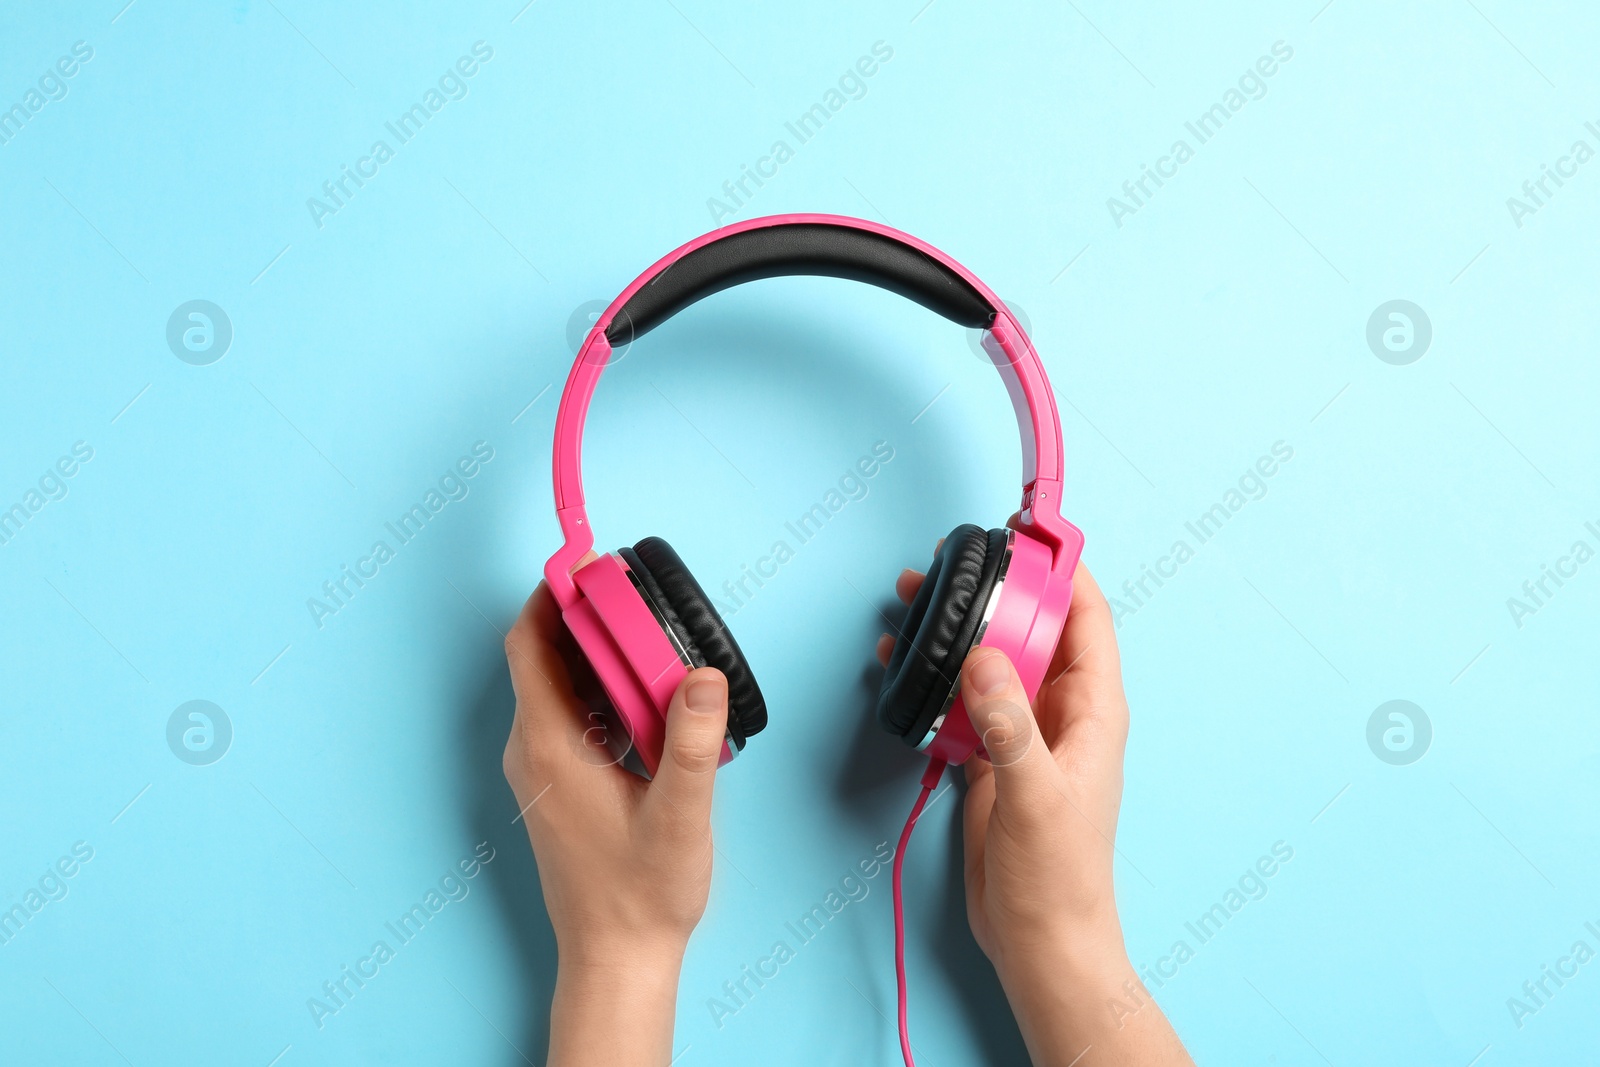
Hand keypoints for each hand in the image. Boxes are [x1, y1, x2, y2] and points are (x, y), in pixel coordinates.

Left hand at [503, 575, 730, 1065]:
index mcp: (548, 745)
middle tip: (639, 596)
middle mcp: (533, 750)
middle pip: (544, 656)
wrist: (618, 957)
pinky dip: (604, 691)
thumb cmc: (641, 894)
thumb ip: (693, 743)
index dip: (552, 595)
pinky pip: (572, 715)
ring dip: (600, 655)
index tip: (590, 565)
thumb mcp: (679, 815)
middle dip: (587, 617)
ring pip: (559, 686)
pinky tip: (651, 702)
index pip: (529, 644)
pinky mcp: (559, 785)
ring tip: (654, 640)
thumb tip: (704, 676)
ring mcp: (542, 769)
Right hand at [878, 554, 1191, 1064]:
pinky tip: (904, 669)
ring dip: (958, 636)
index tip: (1025, 534)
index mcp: (1094, 712)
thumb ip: (1008, 722)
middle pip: (1031, 631)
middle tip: (946, 567)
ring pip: (993, 664)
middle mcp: (1063, 715)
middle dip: (993, 594)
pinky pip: (966, 704)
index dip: (1061, 571)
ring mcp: (1026, 736)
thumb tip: (981, 655)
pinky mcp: (994, 760)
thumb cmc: (1057, 875)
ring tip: (911, 608)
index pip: (1087, 620)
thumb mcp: (1034, 793)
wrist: (1040, 941)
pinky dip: (938, 682)